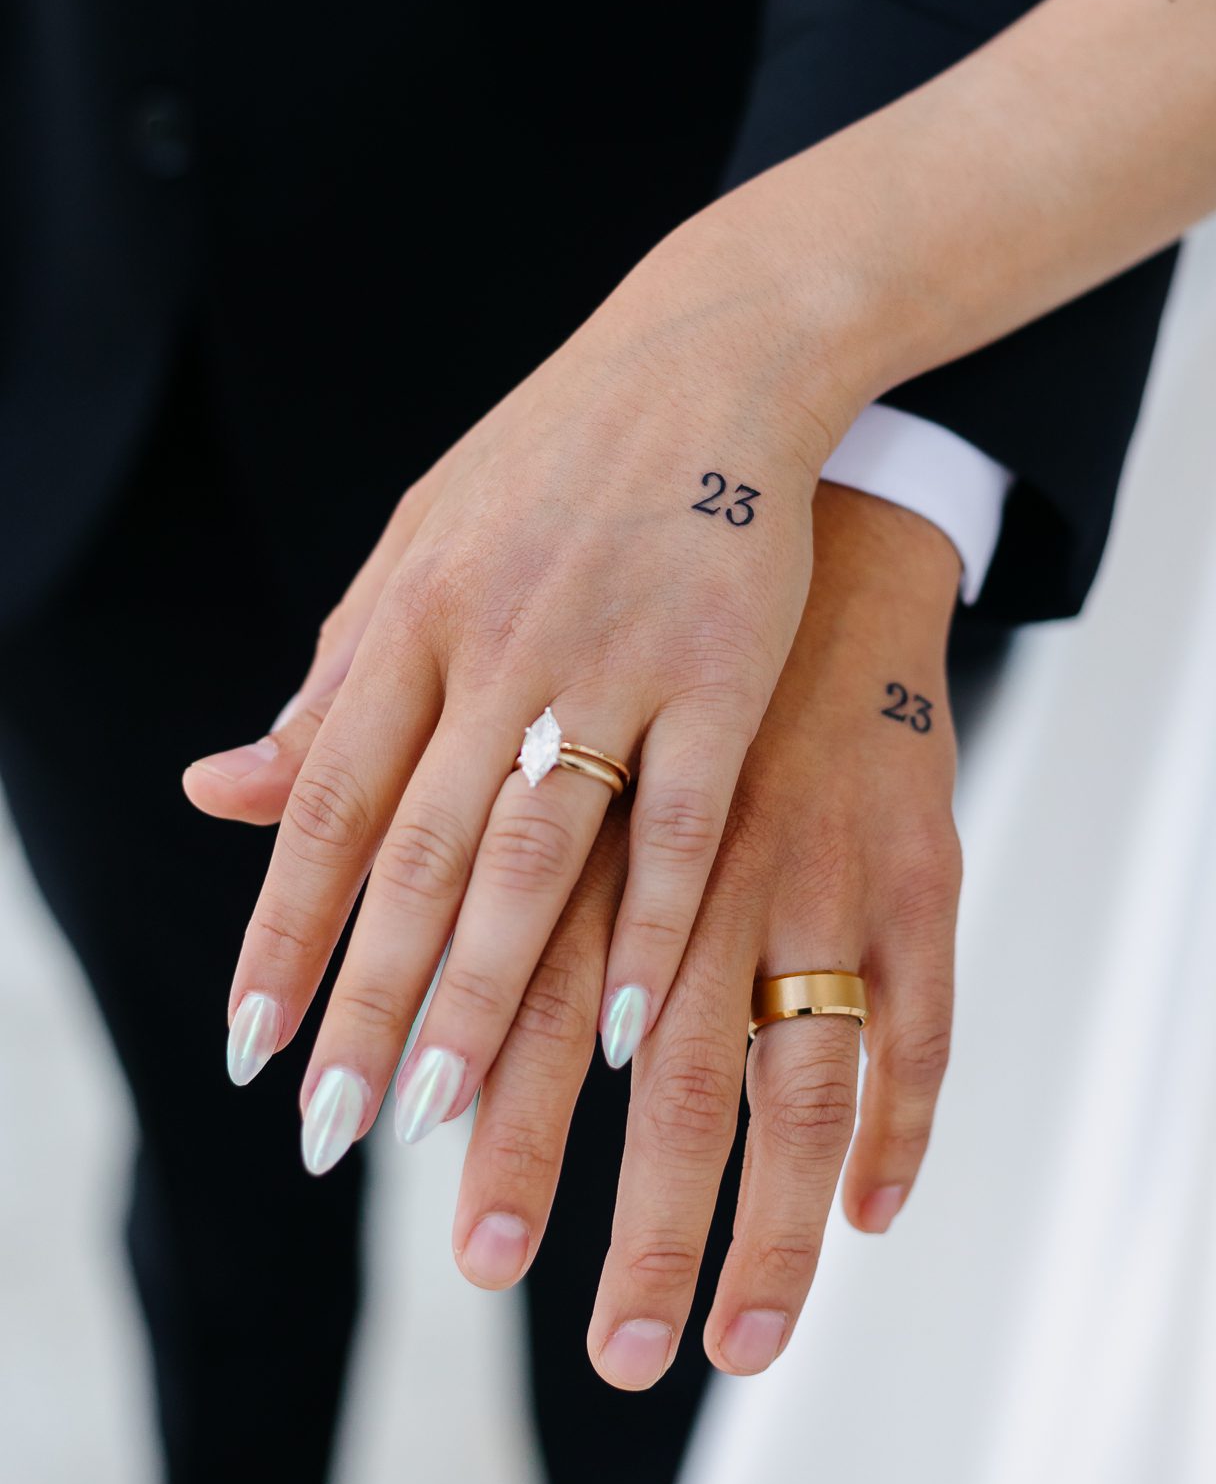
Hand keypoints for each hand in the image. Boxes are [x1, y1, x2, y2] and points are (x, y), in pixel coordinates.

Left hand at [184, 220, 861, 1168]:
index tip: (249, 1045)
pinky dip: (651, 927)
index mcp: (415, 614)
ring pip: (537, 851)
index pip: (329, 796)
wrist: (711, 356)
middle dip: (368, 997)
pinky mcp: (723, 674)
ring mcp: (615, 659)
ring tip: (437, 1109)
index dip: (284, 924)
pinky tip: (618, 1028)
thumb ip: (337, 671)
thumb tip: (224, 784)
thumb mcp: (420, 543)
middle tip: (329, 1128)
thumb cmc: (554, 463)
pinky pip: (682, 821)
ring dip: (486, 989)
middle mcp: (499, 642)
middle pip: (422, 850)